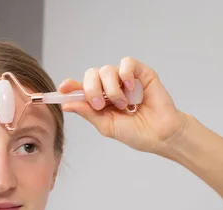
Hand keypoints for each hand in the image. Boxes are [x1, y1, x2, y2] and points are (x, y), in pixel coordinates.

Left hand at [60, 57, 187, 153]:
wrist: (160, 134)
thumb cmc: (136, 133)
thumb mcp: (106, 125)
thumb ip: (88, 113)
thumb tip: (67, 105)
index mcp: (101, 100)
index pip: (82, 88)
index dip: (71, 86)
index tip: (62, 89)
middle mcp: (111, 87)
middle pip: (92, 75)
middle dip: (91, 88)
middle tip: (99, 104)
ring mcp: (126, 79)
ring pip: (108, 70)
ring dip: (112, 89)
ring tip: (123, 104)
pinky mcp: (141, 73)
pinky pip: (127, 63)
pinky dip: (125, 74)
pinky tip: (131, 89)